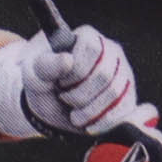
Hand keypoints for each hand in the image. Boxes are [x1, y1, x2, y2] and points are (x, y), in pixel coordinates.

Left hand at [21, 26, 137, 135]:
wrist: (49, 104)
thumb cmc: (42, 81)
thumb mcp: (35, 72)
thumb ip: (47, 65)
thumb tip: (68, 61)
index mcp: (88, 37)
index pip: (92, 50)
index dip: (75, 72)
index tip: (60, 81)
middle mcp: (111, 51)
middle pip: (104, 75)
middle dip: (78, 95)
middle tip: (64, 97)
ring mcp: (122, 74)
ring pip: (114, 94)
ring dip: (88, 111)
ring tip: (73, 114)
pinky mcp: (127, 96)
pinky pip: (123, 110)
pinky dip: (102, 122)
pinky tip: (87, 125)